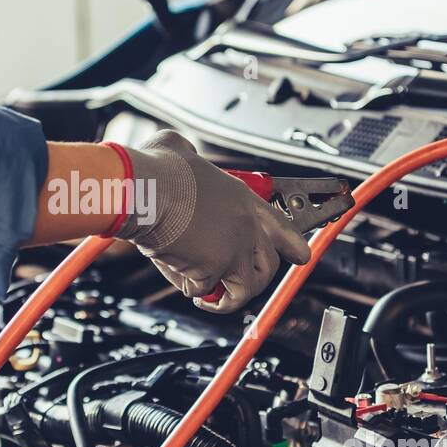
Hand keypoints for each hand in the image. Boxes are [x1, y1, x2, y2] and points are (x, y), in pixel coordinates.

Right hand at [116, 131, 311, 312]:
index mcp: (243, 198)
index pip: (284, 228)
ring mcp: (232, 250)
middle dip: (256, 279)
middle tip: (238, 282)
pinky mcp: (211, 269)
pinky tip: (179, 278)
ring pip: (245, 289)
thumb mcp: (182, 150)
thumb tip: (181, 152)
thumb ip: (193, 156)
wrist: (145, 189)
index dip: (294, 246)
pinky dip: (192, 290)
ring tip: (209, 296)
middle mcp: (246, 227)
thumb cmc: (157, 168)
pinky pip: (204, 290)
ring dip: (227, 297)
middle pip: (269, 266)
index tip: (301, 256)